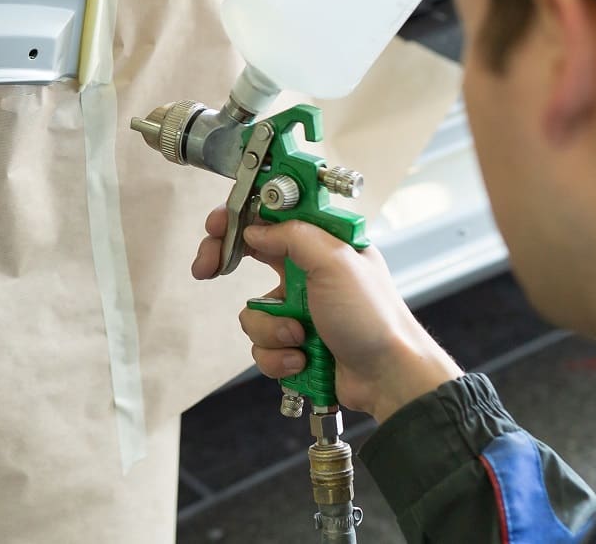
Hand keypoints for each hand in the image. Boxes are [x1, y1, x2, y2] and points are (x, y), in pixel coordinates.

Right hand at [192, 206, 462, 420]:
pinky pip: (261, 345)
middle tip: (208, 268)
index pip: (271, 217)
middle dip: (226, 264)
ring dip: (271, 328)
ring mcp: (298, 309)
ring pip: (252, 311)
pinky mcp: (292, 342)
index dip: (240, 217)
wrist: (388, 378)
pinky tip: (303, 359)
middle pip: (248, 256)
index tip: (216, 226)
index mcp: (322, 245)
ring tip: (301, 337)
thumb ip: (293, 236)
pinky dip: (278, 355)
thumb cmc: (375, 319)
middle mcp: (307, 273)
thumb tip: (256, 230)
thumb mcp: (336, 262)